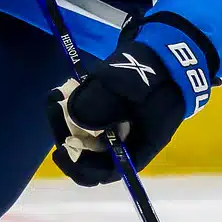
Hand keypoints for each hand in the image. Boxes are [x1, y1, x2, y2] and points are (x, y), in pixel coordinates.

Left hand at [45, 38, 191, 185]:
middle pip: (92, 156)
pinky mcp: (112, 114)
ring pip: (86, 136)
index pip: (107, 172)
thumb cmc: (154, 70)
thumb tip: (74, 118)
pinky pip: (88, 120)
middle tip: (54, 107)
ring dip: (67, 120)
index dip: (80, 167)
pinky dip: (75, 108)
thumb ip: (99, 102)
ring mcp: (120, 128)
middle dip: (67, 135)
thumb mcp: (125, 82)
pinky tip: (67, 88)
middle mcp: (129, 143)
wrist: (167, 49)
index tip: (59, 150)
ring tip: (57, 94)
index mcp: (140, 146)